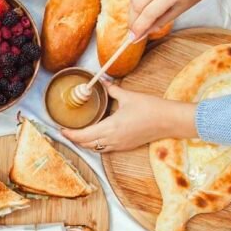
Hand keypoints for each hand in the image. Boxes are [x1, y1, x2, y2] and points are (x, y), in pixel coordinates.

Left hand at [61, 81, 197, 151]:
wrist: (169, 121)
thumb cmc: (151, 108)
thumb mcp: (129, 96)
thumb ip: (113, 90)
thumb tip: (103, 81)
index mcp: (110, 128)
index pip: (83, 136)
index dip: (69, 134)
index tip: (61, 129)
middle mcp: (112, 140)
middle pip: (86, 144)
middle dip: (74, 139)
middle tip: (66, 130)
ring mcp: (119, 145)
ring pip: (95, 148)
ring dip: (84, 143)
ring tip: (77, 134)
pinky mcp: (125, 146)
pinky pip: (104, 149)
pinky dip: (95, 144)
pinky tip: (95, 136)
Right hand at [129, 0, 230, 38]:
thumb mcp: (182, 8)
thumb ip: (161, 21)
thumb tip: (142, 33)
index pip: (149, 13)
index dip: (139, 28)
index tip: (133, 38)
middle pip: (137, 4)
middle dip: (133, 20)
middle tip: (134, 31)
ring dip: (133, 10)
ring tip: (138, 19)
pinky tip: (142, 5)